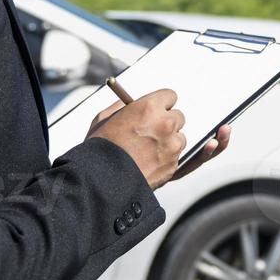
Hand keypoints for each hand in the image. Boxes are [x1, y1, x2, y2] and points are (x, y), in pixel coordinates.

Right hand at [86, 91, 229, 189]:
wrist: (101, 182)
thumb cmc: (99, 149)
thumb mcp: (104, 119)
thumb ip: (122, 107)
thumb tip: (130, 102)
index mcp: (149, 106)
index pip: (170, 96)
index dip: (162, 105)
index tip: (157, 109)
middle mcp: (166, 123)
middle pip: (178, 117)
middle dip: (168, 123)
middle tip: (151, 131)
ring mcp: (173, 145)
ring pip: (180, 138)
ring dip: (169, 142)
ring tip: (146, 150)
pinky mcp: (175, 165)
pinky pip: (178, 156)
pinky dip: (168, 159)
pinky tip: (150, 161)